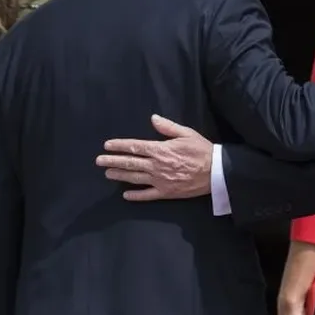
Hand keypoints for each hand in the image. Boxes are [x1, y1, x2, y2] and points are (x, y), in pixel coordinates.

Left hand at [98, 115, 213, 201]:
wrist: (216, 172)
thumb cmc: (201, 150)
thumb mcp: (186, 133)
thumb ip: (167, 127)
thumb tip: (152, 118)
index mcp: (160, 149)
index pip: (134, 147)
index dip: (119, 146)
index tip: (107, 145)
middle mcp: (156, 165)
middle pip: (130, 163)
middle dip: (113, 161)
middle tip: (99, 161)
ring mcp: (160, 180)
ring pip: (135, 178)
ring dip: (120, 175)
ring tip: (108, 174)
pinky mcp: (166, 192)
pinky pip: (148, 195)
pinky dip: (136, 195)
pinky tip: (126, 195)